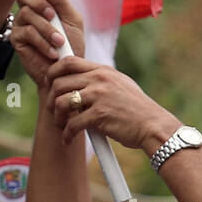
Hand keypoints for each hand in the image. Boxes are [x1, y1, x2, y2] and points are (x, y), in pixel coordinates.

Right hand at [11, 0, 83, 88]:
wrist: (68, 71)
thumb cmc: (72, 44)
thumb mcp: (72, 19)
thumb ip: (60, 0)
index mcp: (43, 1)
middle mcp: (29, 9)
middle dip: (39, 3)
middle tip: (53, 15)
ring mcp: (21, 24)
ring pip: (27, 14)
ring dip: (47, 29)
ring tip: (59, 42)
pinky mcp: (16, 39)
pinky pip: (27, 33)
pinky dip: (42, 42)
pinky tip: (52, 52)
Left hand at [45, 56, 178, 150]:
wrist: (153, 126)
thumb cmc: (136, 109)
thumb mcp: (120, 85)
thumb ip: (100, 80)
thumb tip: (79, 81)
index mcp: (102, 70)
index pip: (68, 62)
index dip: (53, 71)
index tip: (49, 83)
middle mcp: (99, 79)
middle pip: (59, 82)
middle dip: (50, 99)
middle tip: (52, 111)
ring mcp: (99, 96)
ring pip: (61, 102)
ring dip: (56, 117)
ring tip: (60, 126)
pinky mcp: (99, 115)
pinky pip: (72, 124)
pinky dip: (66, 134)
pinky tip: (68, 139)